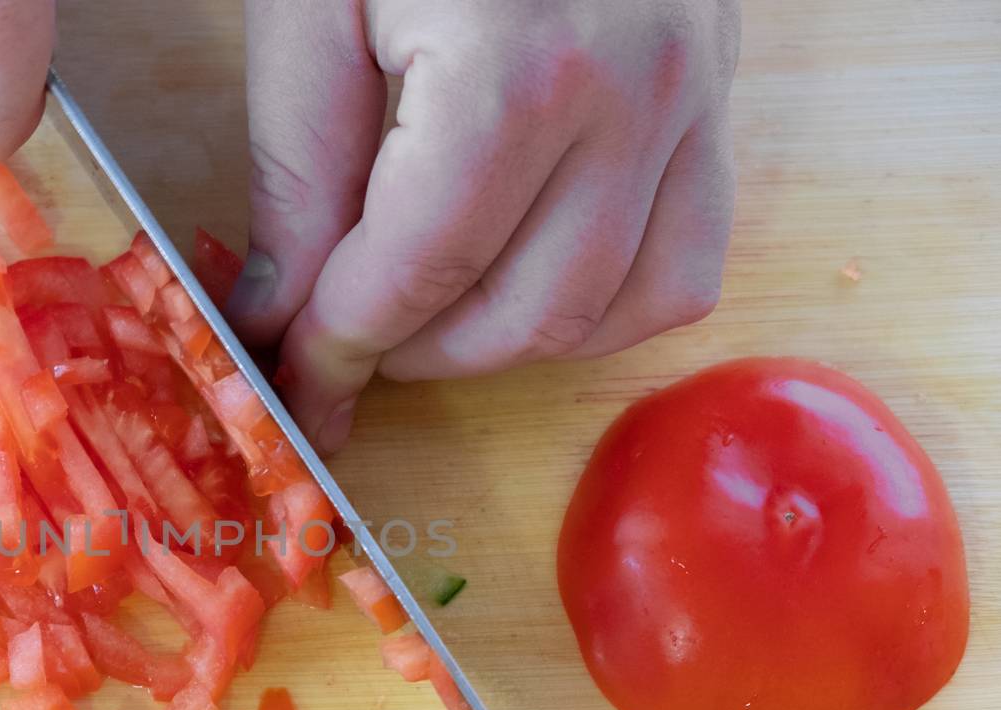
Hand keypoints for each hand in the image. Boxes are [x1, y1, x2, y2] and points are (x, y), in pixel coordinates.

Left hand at [225, 0, 741, 451]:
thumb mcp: (311, 13)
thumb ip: (299, 178)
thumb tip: (282, 318)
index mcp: (515, 69)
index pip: (419, 272)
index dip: (342, 346)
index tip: (297, 382)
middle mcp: (632, 95)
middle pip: (520, 314)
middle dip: (414, 352)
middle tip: (344, 336)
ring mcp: (695, 98)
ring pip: (612, 312)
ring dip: (502, 343)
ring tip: (427, 314)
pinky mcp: (719, 98)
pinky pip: (687, 264)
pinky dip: (604, 309)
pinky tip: (531, 286)